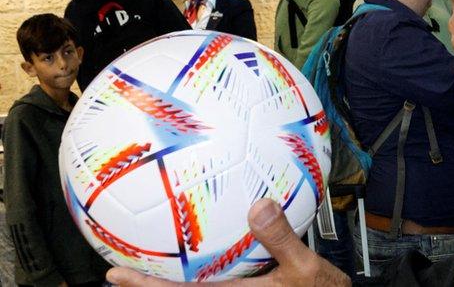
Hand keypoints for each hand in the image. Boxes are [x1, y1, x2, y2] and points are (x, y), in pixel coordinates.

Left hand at [106, 199, 350, 286]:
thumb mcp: (306, 268)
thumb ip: (281, 240)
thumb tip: (259, 207)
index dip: (145, 286)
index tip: (116, 274)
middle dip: (145, 283)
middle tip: (115, 268)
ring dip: (168, 278)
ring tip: (148, 259)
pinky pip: (217, 278)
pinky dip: (199, 267)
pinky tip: (201, 249)